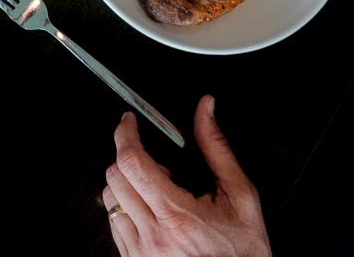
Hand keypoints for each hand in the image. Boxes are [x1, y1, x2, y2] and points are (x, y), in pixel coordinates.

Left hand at [103, 102, 269, 256]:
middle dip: (128, 156)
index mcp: (177, 216)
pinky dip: (126, 208)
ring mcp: (140, 253)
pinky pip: (114, 224)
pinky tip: (151, 210)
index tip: (128, 122)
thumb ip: (217, 148)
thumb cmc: (244, 252)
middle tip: (154, 161)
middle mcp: (153, 237)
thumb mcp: (241, 197)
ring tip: (158, 190)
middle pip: (115, 178)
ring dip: (126, 184)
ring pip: (110, 200)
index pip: (132, 163)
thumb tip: (205, 110)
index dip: (125, 134)